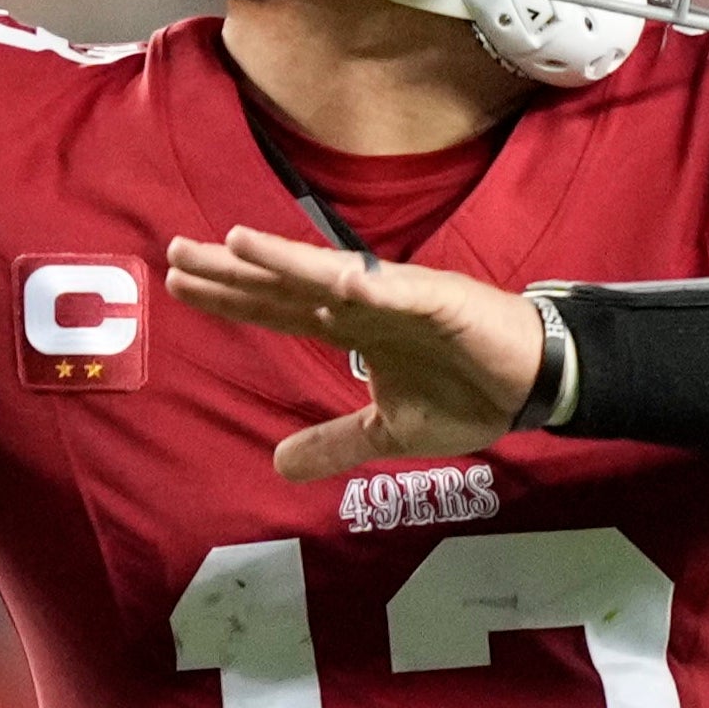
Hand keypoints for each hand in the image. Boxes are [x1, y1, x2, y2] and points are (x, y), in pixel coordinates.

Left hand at [165, 226, 542, 481]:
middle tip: (176, 250)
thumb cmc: (465, 395)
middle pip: (286, 283)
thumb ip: (332, 443)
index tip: (179, 281)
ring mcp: (400, 296)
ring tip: (236, 243)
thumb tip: (276, 464)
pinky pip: (403, 291)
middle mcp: (364, 302)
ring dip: (286, 260)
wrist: (533, 385)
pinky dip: (374, 285)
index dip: (230, 296)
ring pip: (332, 274)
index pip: (276, 307)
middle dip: (233, 269)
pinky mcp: (442, 300)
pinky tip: (340, 278)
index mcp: (350, 326)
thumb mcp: (386, 433)